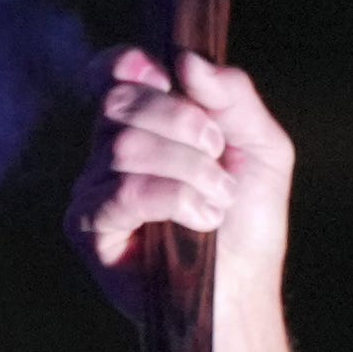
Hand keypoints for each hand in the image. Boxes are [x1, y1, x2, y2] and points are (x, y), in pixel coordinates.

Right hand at [69, 49, 293, 323]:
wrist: (243, 291)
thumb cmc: (248, 223)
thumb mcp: (262, 147)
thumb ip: (234, 96)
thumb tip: (187, 60)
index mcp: (146, 122)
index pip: (114, 72)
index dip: (133, 65)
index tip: (167, 76)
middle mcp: (111, 149)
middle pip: (121, 101)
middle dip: (183, 122)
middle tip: (219, 155)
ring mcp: (95, 187)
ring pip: (126, 146)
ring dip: (190, 170)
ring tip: (218, 200)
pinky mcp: (90, 227)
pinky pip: (124, 193)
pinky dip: (174, 199)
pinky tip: (201, 220)